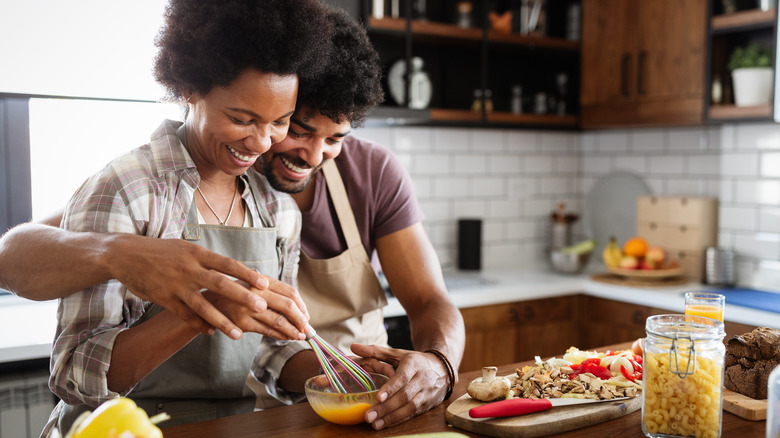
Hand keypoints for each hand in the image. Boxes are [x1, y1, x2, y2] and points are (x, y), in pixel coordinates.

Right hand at [107, 234, 306, 338]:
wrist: (125, 254)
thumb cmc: (160, 251)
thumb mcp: (185, 248)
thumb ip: (206, 260)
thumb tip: (231, 269)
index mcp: (197, 253)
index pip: (228, 264)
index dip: (248, 275)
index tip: (265, 283)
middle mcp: (189, 268)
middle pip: (220, 284)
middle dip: (242, 296)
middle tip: (262, 307)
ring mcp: (176, 285)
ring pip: (203, 306)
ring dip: (222, 321)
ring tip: (238, 334)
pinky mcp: (164, 298)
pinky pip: (185, 315)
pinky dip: (198, 325)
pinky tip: (211, 333)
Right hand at [203, 277, 309, 340]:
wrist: (206, 303)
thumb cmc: (234, 294)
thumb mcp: (252, 286)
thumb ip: (272, 292)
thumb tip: (298, 307)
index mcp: (261, 281)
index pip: (289, 292)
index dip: (302, 305)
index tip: (306, 315)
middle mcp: (256, 292)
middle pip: (288, 305)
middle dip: (301, 318)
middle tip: (308, 327)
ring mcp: (249, 308)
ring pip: (279, 321)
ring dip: (294, 330)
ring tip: (301, 335)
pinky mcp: (242, 323)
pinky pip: (267, 331)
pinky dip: (281, 336)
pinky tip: (289, 338)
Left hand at [351, 344, 449, 429]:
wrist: (442, 369)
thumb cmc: (415, 361)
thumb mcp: (397, 353)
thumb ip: (375, 351)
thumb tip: (353, 347)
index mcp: (413, 364)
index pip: (402, 377)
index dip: (391, 388)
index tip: (378, 397)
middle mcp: (422, 379)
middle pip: (404, 396)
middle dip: (386, 407)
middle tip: (368, 416)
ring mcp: (426, 393)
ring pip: (409, 408)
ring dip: (391, 417)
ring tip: (375, 423)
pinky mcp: (427, 405)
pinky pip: (412, 414)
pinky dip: (398, 420)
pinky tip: (384, 424)